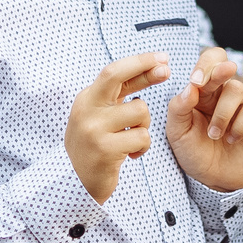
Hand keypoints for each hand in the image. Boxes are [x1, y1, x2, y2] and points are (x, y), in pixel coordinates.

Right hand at [65, 53, 167, 201]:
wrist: (76, 184)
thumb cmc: (95, 147)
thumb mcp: (100, 117)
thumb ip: (120, 96)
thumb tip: (153, 69)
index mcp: (86, 99)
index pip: (113, 71)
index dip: (139, 62)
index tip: (162, 58)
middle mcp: (86, 109)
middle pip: (116, 75)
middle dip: (144, 67)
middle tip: (167, 69)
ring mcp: (94, 128)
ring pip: (139, 111)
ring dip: (145, 125)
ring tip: (133, 139)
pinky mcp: (104, 149)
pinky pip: (142, 137)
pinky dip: (143, 146)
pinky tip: (132, 154)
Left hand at [166, 47, 242, 193]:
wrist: (214, 179)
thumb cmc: (194, 151)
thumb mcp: (177, 132)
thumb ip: (179, 108)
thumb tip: (190, 88)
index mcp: (200, 91)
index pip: (206, 63)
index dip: (204, 66)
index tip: (195, 82)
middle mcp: (221, 93)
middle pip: (225, 66)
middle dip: (219, 71)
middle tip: (213, 79)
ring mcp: (240, 103)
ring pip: (236, 89)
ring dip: (222, 114)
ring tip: (214, 135)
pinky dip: (238, 127)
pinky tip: (231, 139)